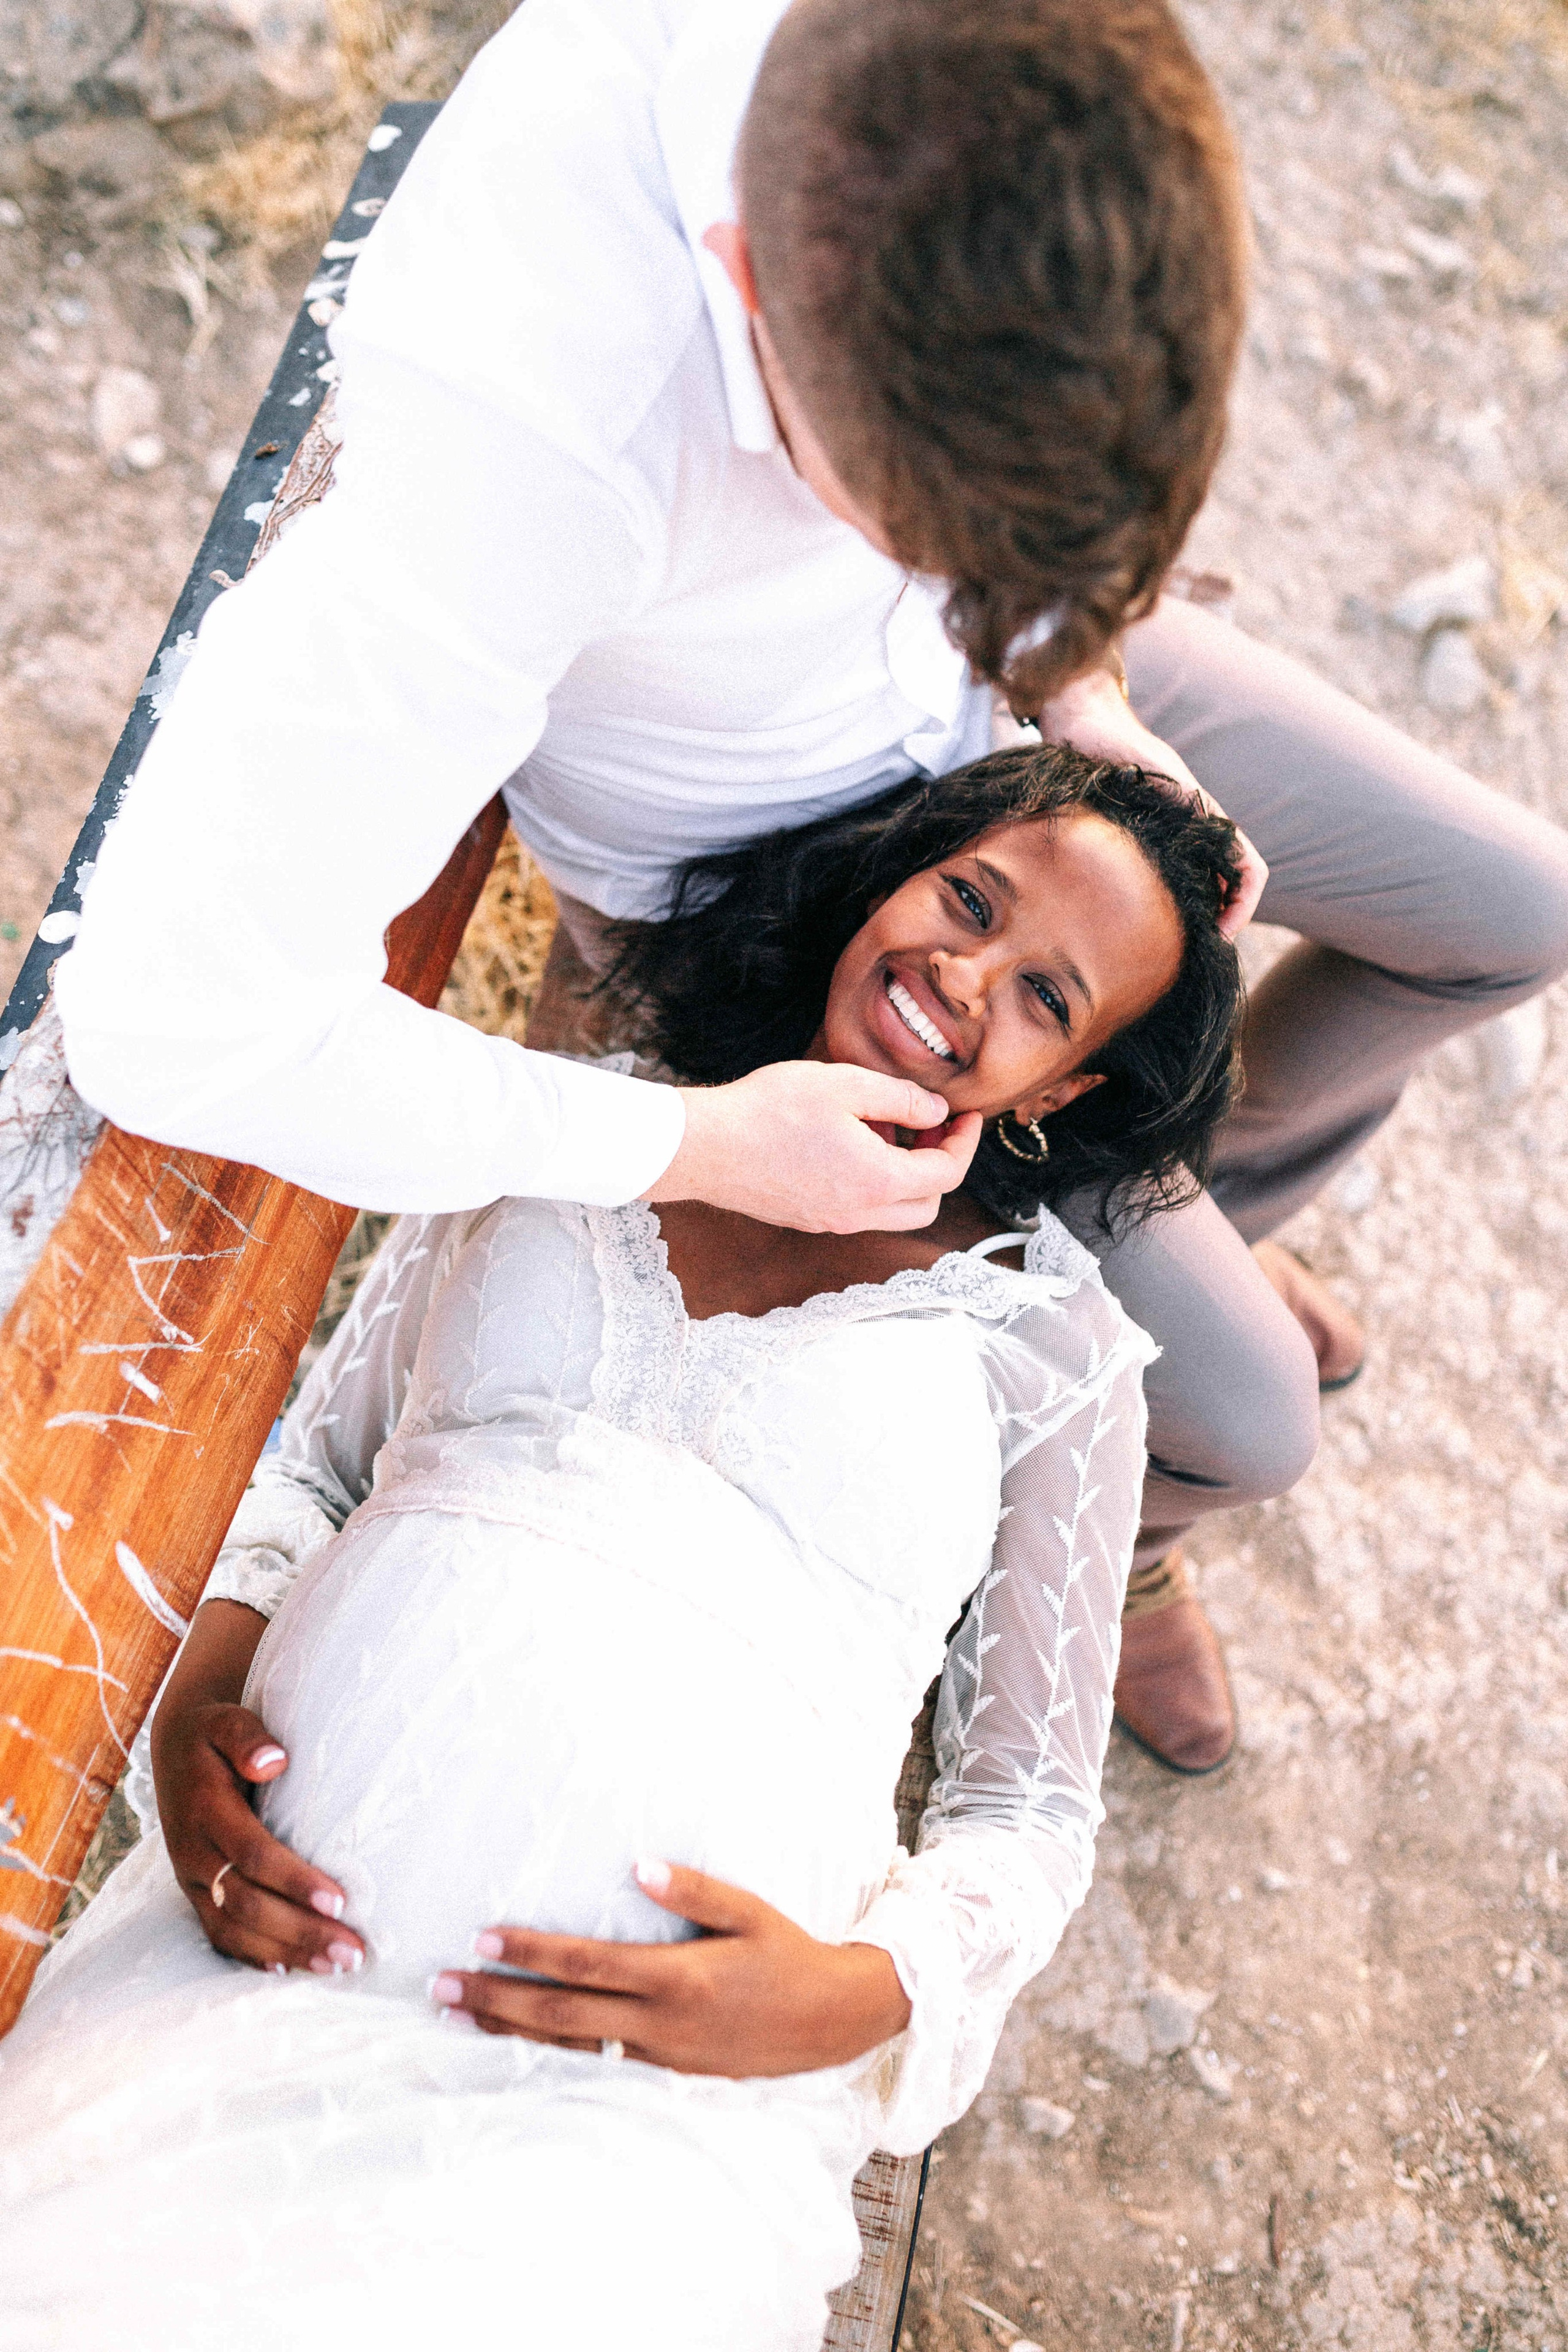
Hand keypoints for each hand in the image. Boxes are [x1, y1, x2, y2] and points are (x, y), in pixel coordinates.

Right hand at [151, 1601, 365, 1976]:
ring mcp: (191, 1878)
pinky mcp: (194, 1893)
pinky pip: (219, 1934)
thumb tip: (275, 1760)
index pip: (253, 1853)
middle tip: (352, 1953)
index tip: (341, 1901)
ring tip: (336, 1968)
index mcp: (205, 1810)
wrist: (174, 1749)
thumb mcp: (226, 1721)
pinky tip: (288, 1971)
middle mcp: (194, 1851)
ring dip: (285, 1952)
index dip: (295, 1880)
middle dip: (301, 1931)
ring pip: (233, 1928)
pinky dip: (252, 1956)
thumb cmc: (215, 1734)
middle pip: (247, 1903)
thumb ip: (247, 1737)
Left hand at [429, 1859, 911, 2076]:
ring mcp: (661, 2057)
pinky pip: (597, 2064)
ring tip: (458, 2018)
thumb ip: (693, 1890)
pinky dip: (549, 2055)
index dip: (531, 1953)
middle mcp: (660, 2024)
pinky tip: (517, 2047)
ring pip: (569, 2048)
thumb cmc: (790, 1955)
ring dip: (509, 2033)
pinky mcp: (667, 2074)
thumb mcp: (750, 1911)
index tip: (482, 1937)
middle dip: (495, 2001)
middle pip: (560, 2016)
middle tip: (440, 1989)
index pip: (585, 1964)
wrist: (833, 2022)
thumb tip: (638, 1866)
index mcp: (677, 1978)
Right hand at [648, 1061, 981, 1233]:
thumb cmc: (769, 1110)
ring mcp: (831, 1222)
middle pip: (928, 1204)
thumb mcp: (845, 1084)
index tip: (965, 1114)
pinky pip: (860, 1210)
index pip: (947, 1174)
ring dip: (905, 1176)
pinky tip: (849, 1143)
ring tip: (884, 1129)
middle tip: (928, 1126)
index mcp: (877, 1181)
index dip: (965, 1143)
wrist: (704, 1146)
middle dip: (940, 1165)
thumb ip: (902, 1100)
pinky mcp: (807, 1218)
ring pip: (894, 1213)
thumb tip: (937, 1114)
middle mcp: (859, 1213)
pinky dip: (873, 1183)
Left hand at [1037, 666, 1266, 937]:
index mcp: (1204, 815)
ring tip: (1168, 947)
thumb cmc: (1110, 741)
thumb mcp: (1150, 769)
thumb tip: (1203, 823)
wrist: (1080, 720)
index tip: (1220, 936)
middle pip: (1228, 885)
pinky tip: (1139, 923)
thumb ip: (1179, 795)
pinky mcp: (1144, 838)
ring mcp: (1172, 835)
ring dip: (1197, 915)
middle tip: (1188, 954)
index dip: (1243, 906)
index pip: (1248, 868)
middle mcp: (1194, 829)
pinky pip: (1170, 879)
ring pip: (1202, 884)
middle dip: (1221, 920)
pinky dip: (1168, 904)